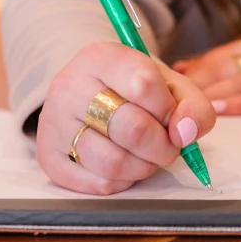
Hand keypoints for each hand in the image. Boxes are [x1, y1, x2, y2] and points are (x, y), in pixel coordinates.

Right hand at [36, 42, 215, 194]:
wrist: (91, 99)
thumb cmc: (136, 93)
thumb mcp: (170, 87)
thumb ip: (192, 106)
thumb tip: (184, 133)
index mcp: (99, 57)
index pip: (144, 83)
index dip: (170, 110)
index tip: (172, 117)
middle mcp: (68, 85)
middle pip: (132, 129)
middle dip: (163, 146)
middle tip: (168, 146)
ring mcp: (53, 122)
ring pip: (113, 162)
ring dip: (143, 167)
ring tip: (146, 156)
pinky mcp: (48, 157)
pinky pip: (97, 184)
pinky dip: (122, 182)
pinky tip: (123, 165)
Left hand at [172, 35, 240, 119]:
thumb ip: (212, 73)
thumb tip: (177, 68)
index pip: (216, 57)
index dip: (192, 73)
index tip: (169, 87)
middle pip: (226, 69)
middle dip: (198, 86)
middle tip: (173, 102)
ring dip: (214, 96)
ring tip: (190, 108)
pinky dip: (240, 105)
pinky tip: (220, 111)